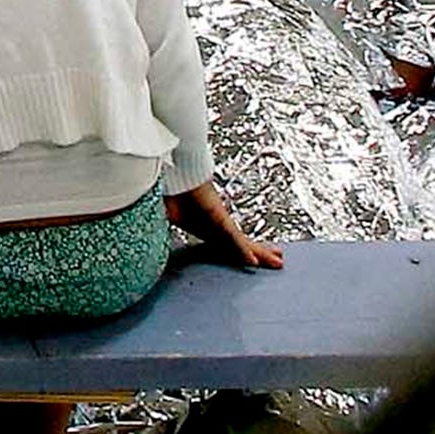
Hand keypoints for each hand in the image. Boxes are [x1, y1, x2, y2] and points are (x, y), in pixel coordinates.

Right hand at [167, 181, 284, 270]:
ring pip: (242, 241)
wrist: (172, 172)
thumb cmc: (169, 189)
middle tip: (277, 259)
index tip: (250, 259)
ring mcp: (219, 219)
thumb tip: (156, 235)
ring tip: (277, 261)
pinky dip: (241, 250)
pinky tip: (253, 261)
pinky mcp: (219, 217)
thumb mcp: (167, 215)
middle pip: (239, 242)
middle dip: (258, 251)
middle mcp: (215, 222)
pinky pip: (232, 237)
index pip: (225, 241)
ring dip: (259, 253)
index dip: (238, 251)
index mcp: (203, 224)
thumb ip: (167, 225)